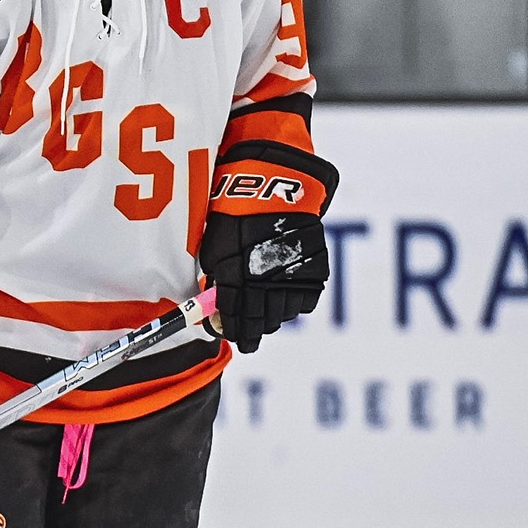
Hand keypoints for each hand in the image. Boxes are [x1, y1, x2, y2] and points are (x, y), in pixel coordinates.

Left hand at [198, 140, 337, 352]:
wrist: (271, 188)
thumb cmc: (234, 216)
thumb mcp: (213, 250)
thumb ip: (216, 284)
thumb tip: (217, 313)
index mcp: (237, 282)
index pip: (236, 322)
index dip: (236, 333)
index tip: (238, 340)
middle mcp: (266, 286)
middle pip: (262, 323)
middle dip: (254, 328)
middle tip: (251, 329)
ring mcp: (292, 280)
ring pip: (284, 315)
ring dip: (274, 314)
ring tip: (267, 305)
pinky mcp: (314, 273)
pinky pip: (305, 301)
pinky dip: (295, 300)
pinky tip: (285, 290)